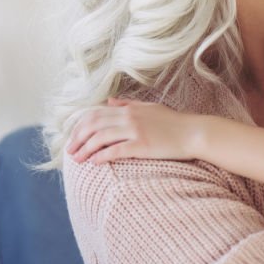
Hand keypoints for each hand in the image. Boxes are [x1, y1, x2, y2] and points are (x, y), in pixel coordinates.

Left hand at [65, 97, 201, 163]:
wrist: (193, 133)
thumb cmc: (173, 122)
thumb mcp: (149, 108)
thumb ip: (128, 104)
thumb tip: (110, 101)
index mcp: (128, 109)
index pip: (95, 114)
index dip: (79, 126)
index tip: (72, 139)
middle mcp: (129, 117)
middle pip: (93, 126)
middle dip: (77, 139)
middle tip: (70, 152)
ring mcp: (135, 131)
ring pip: (101, 138)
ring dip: (86, 150)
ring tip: (79, 160)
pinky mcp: (142, 145)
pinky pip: (116, 150)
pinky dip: (102, 156)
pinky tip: (95, 162)